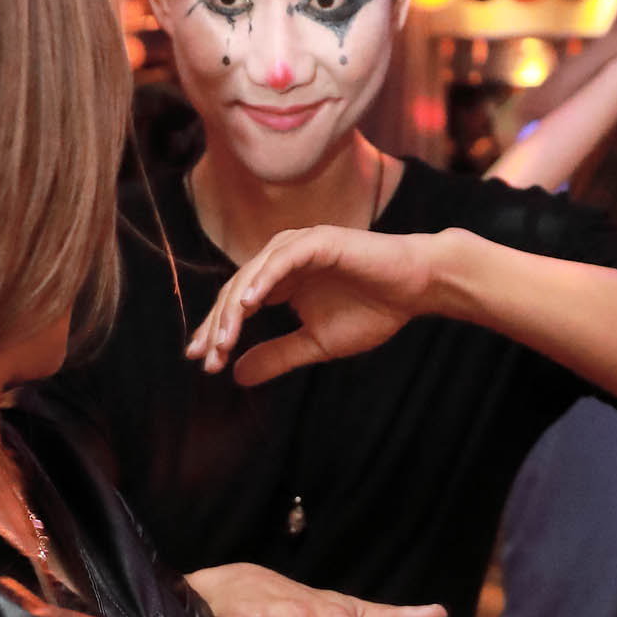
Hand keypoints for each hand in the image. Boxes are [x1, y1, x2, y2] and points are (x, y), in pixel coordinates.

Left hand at [186, 225, 442, 387]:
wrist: (414, 289)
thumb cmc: (371, 310)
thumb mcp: (315, 344)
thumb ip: (277, 355)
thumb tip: (237, 375)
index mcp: (279, 282)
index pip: (237, 306)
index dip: (217, 332)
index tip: (203, 362)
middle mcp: (281, 260)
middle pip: (236, 291)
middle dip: (219, 326)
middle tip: (208, 359)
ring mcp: (298, 246)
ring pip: (252, 275)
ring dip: (235, 309)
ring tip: (223, 341)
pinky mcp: (317, 241)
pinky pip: (282, 260)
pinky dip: (263, 280)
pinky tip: (249, 305)